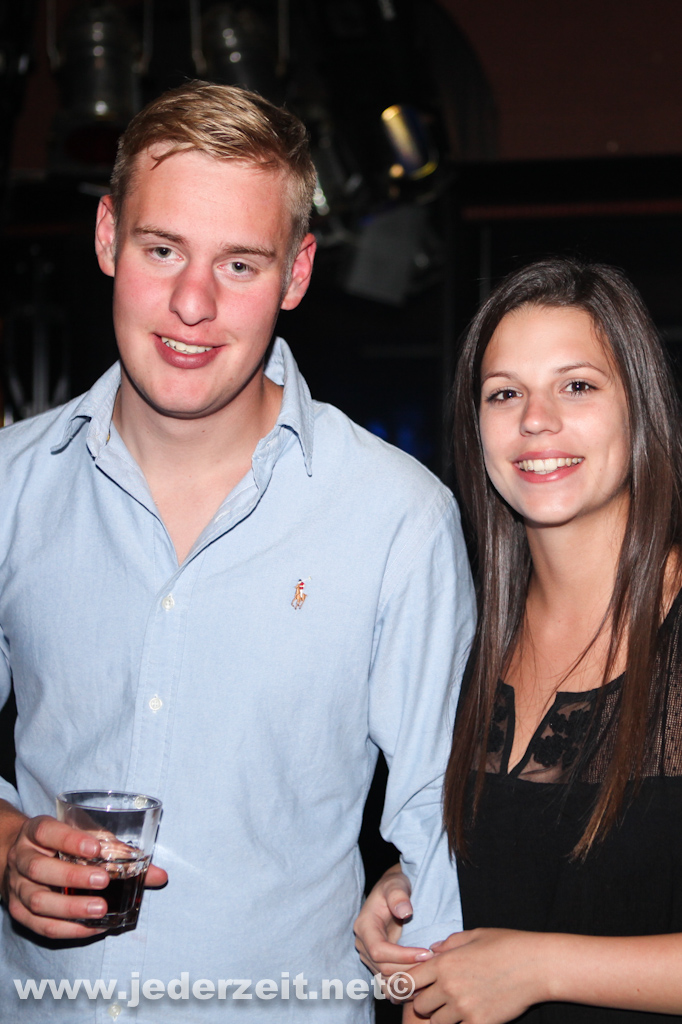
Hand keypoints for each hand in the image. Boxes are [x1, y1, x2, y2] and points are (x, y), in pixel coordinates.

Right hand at [0, 807, 167, 939]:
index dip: (70, 840)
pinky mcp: (18, 912)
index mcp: (37, 832)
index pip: (48, 832)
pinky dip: (67, 929)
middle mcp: (22, 858)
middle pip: (39, 869)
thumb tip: (160, 875)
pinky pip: (40, 926)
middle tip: (104, 881)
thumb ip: (117, 851)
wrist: (22, 857)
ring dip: (70, 908)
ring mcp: (16, 887)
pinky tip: (91, 928)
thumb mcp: (82, 837)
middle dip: (72, 877)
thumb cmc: (61, 845)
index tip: (96, 848)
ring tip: (100, 910)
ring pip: (37, 901)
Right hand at [354, 864, 433, 978]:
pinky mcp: (377, 964)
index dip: (402, 956)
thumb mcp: (395, 885)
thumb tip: (405, 912)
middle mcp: (363, 944)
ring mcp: (369, 956)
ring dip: (408, 980)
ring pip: (386, 980)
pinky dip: (403, 987)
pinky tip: (421, 983)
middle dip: (410, 968)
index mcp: (364, 926)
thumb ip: (398, 896)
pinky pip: (387, 984)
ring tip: (430, 973)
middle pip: (384, 968)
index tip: (426, 953)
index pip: (379, 951)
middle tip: (434, 963)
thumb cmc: (393, 887)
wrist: (390, 893)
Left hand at [409, 928, 549, 1023]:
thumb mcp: (474, 935)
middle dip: (424, 1003)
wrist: (536, 966)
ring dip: (441, 1016)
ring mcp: (464, 1008)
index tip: (407, 988)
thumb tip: (433, 950)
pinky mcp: (479, 1023)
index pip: (407, 980)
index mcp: (444, 963)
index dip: (404, 985)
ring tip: (456, 1006)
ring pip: (436, 1022)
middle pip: (419, 1006)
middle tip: (437, 997)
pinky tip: (471, 1014)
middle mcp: (449, 987)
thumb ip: (449, 943)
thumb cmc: (507, 945)